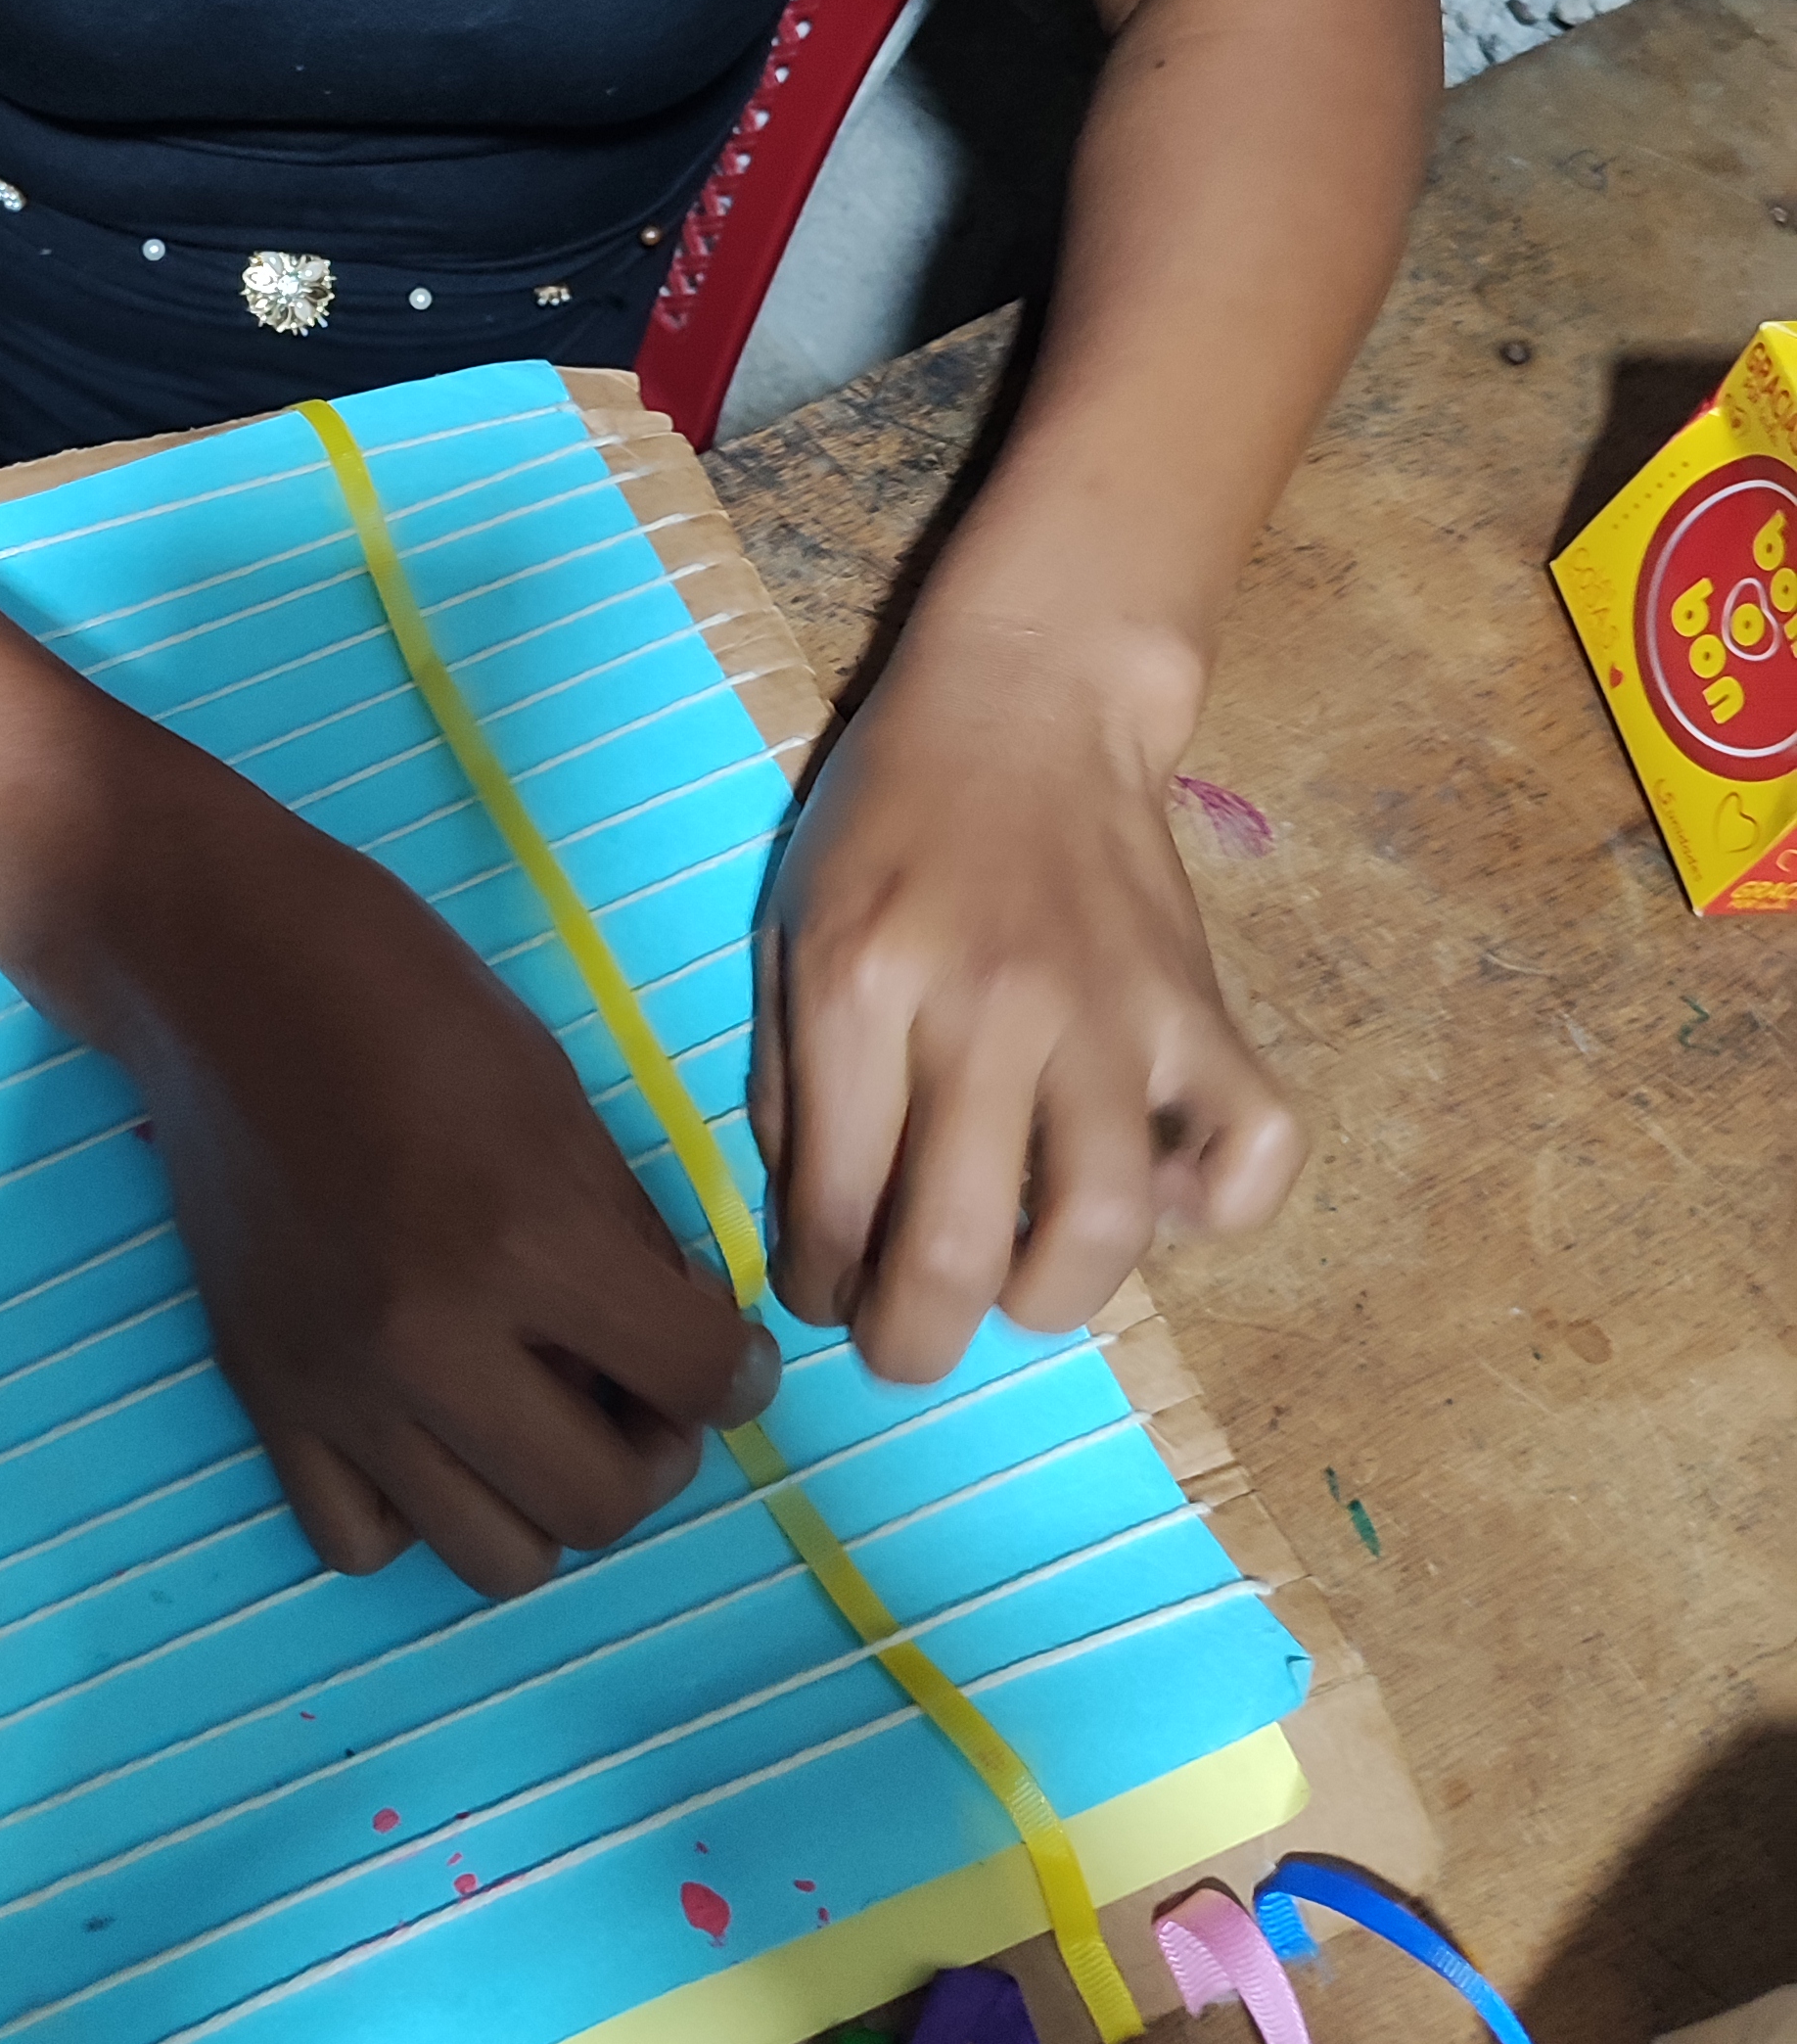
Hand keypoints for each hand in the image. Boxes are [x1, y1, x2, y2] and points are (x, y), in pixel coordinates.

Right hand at [79, 769, 778, 1596]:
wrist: (216, 968)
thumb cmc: (404, 997)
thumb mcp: (560, 1096)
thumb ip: (631, 1237)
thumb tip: (688, 1343)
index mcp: (523, 1237)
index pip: (697, 1384)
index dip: (741, 1374)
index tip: (731, 1353)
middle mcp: (427, 1337)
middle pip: (603, 1506)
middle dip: (654, 1451)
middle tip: (641, 1384)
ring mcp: (334, 1383)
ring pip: (496, 1556)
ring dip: (544, 1495)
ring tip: (540, 1410)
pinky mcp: (260, 1396)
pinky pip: (363, 1542)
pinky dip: (417, 1508)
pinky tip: (432, 1423)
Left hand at [747, 618, 1304, 1382]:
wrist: (1030, 701)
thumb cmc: (890, 818)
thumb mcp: (791, 928)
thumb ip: (791, 1083)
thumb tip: (818, 1239)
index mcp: (863, 986)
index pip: (837, 1205)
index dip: (820, 1287)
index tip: (825, 1292)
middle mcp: (989, 1009)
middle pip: (965, 1247)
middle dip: (919, 1339)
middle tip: (907, 1342)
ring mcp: (1111, 1012)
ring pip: (1107, 1228)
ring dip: (1053, 1298)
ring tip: (1016, 1284)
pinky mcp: (1201, 1008)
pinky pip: (1251, 1151)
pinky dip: (1213, 1210)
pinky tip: (1155, 1198)